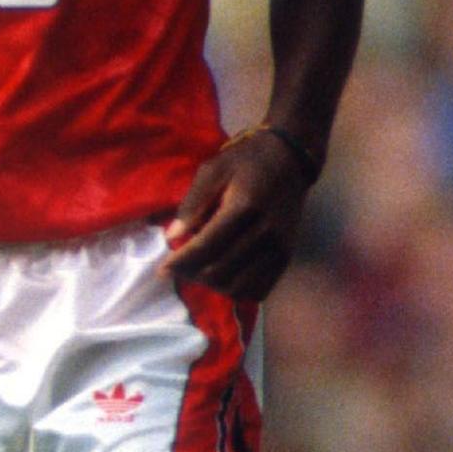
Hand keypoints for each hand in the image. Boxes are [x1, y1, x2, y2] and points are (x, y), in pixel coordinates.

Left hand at [162, 128, 313, 300]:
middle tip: (177, 270)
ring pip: (238, 285)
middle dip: (192, 275)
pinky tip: (223, 280)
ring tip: (198, 274)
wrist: (290, 160)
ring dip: (212, 286)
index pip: (206, 246)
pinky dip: (237, 291)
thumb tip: (172, 236)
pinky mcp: (287, 256)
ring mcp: (279, 247)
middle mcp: (265, 232)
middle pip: (220, 269)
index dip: (181, 262)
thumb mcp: (214, 170)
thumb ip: (193, 202)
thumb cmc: (246, 162)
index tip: (162, 270)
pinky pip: (259, 289)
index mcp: (244, 207)